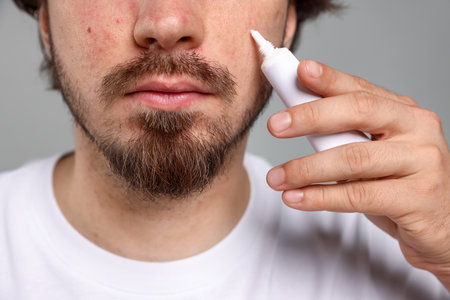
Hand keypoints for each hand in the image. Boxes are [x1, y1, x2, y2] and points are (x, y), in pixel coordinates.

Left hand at [266, 60, 449, 288]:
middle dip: (311, 116)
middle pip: (359, 112)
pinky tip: (296, 198)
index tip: (299, 72)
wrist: (444, 226)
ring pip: (353, 158)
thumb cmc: (401, 185)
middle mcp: (417, 130)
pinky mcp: (417, 198)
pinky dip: (320, 196)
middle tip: (276, 125)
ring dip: (306, 168)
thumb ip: (345, 134)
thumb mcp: (375, 152)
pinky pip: (358, 195)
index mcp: (404, 113)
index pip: (361, 89)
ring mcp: (422, 163)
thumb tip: (295, 117)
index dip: (329, 79)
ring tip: (277, 177)